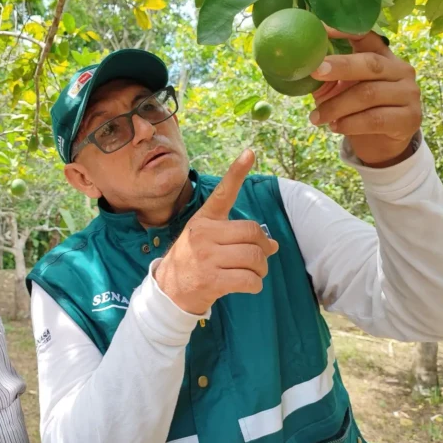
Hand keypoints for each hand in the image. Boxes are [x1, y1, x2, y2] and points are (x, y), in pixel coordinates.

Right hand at [153, 150, 278, 314]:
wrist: (169, 290)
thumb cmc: (193, 260)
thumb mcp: (206, 238)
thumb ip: (237, 236)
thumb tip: (273, 244)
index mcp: (204, 219)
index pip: (223, 193)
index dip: (237, 172)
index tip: (250, 152)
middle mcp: (204, 234)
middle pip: (253, 232)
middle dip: (264, 248)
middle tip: (261, 257)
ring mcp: (206, 257)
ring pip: (254, 257)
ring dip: (261, 269)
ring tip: (253, 273)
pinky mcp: (211, 280)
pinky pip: (249, 280)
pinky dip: (255, 285)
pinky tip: (248, 285)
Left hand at [309, 29, 421, 167]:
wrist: (380, 142)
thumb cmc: (355, 110)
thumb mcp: (339, 91)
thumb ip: (326, 78)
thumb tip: (300, 65)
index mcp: (382, 56)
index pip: (367, 36)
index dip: (344, 31)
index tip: (320, 29)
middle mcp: (400, 70)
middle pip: (370, 63)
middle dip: (340, 66)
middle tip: (314, 72)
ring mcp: (408, 93)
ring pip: (368, 94)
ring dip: (336, 106)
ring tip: (316, 117)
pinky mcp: (409, 118)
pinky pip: (375, 119)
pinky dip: (350, 123)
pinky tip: (334, 127)